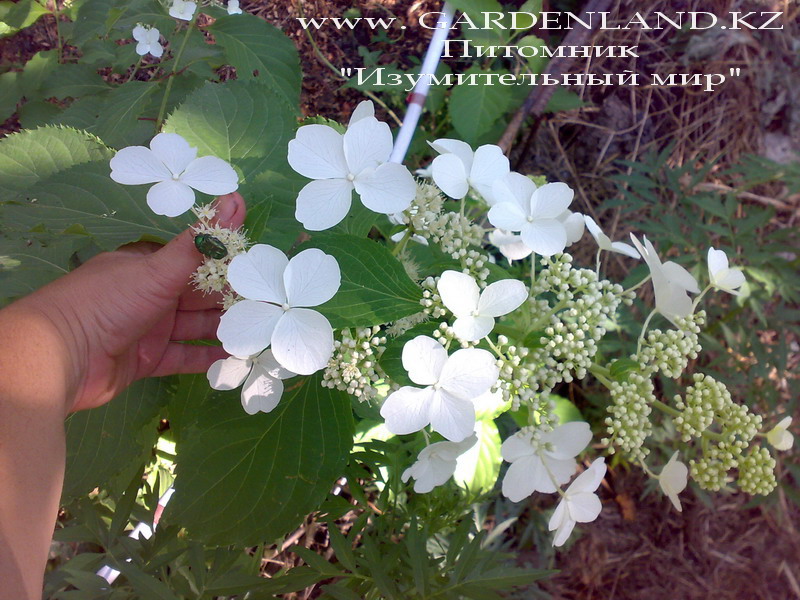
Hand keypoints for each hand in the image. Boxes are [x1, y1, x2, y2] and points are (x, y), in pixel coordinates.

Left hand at [12, 192, 245, 411]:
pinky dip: (207, 358)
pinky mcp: (147, 360)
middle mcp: (150, 295)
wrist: (61, 357)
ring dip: (224, 328)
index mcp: (149, 266)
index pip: (196, 260)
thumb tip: (236, 198)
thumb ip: (201, 240)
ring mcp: (148, 329)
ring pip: (195, 326)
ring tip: (260, 331)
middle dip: (231, 299)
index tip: (261, 269)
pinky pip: (184, 357)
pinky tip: (235, 358)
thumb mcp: (159, 268)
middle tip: (270, 305)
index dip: (228, 263)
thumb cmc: (109, 302)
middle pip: (199, 295)